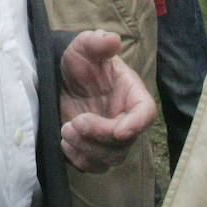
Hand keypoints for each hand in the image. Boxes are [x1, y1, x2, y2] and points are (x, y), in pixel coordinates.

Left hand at [58, 29, 156, 172]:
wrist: (61, 77)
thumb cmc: (80, 60)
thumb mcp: (84, 46)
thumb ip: (97, 42)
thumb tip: (112, 40)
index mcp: (132, 95)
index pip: (145, 114)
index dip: (136, 124)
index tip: (119, 130)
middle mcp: (126, 119)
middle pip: (124, 141)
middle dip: (99, 136)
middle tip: (74, 122)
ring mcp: (110, 138)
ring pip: (109, 157)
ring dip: (87, 149)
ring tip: (66, 129)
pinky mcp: (93, 150)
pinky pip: (92, 166)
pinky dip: (79, 159)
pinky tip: (64, 143)